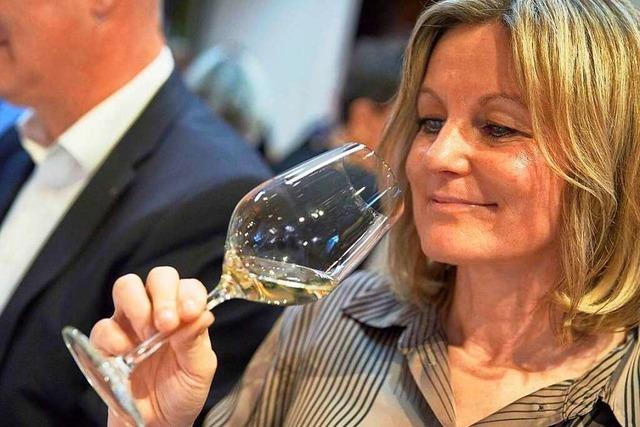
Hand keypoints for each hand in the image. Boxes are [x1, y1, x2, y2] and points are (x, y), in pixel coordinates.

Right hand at [90, 266, 216, 426]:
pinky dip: (114, 338)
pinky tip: (126, 355)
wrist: (158, 424)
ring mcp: (130, 324)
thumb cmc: (182, 392)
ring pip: (126, 287)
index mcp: (185, 314)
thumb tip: (202, 314)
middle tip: (167, 322)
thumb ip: (197, 341)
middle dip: (163, 293)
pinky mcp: (106, 343)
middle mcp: (157, 312)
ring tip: (147, 332)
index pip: (188, 286)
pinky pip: (103, 327)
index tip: (191, 312)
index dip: (189, 293)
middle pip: (158, 277)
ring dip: (137, 305)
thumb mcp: (199, 370)